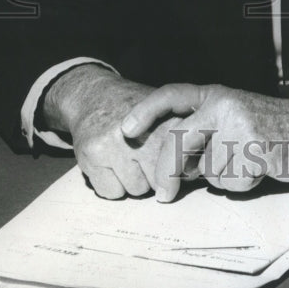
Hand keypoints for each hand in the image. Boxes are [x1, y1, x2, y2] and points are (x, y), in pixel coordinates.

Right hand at [41, 65, 182, 198]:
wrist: (94, 95)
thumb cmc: (135, 109)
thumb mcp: (164, 112)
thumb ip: (181, 138)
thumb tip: (196, 171)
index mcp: (165, 120)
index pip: (182, 162)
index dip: (179, 168)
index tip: (176, 166)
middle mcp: (141, 132)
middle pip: (161, 180)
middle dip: (156, 177)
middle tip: (145, 159)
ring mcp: (115, 144)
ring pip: (137, 190)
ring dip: (134, 182)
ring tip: (127, 159)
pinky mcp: (93, 155)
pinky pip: (112, 192)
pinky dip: (113, 185)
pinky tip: (111, 165)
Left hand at [120, 84, 288, 200]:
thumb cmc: (272, 129)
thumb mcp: (234, 119)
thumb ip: (205, 135)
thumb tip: (174, 168)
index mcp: (216, 95)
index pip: (173, 94)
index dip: (147, 111)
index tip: (126, 129)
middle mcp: (224, 105)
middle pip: (179, 142)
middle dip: (167, 173)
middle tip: (164, 195)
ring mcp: (239, 125)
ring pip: (208, 170)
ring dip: (224, 177)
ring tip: (249, 161)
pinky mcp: (255, 148)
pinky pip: (232, 181)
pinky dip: (243, 183)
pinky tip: (262, 167)